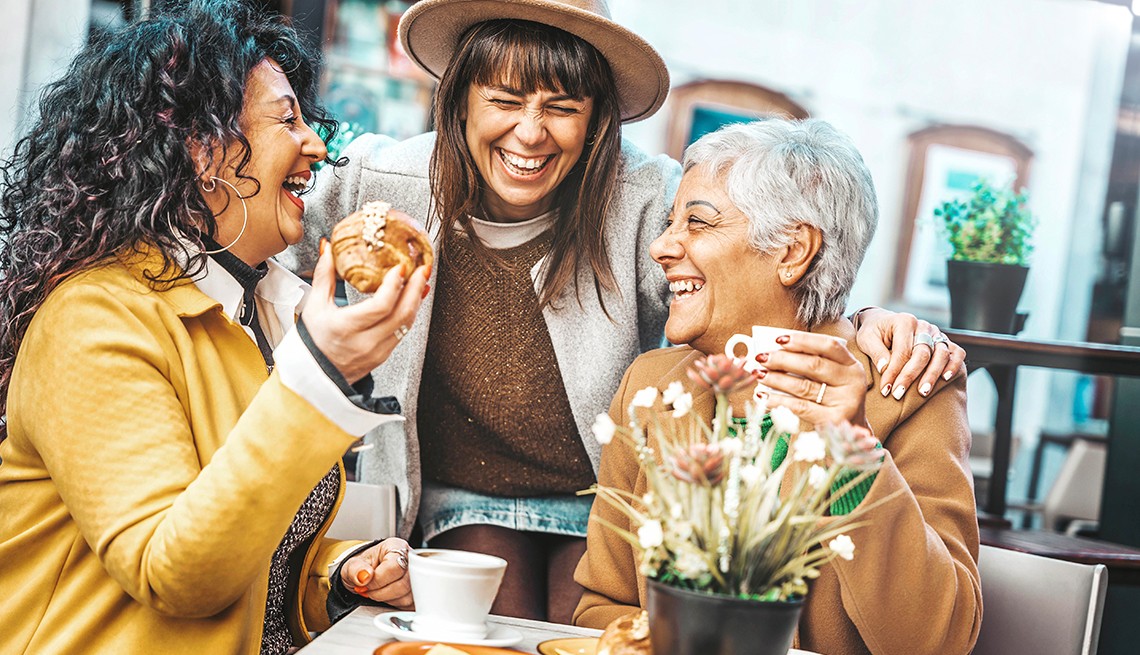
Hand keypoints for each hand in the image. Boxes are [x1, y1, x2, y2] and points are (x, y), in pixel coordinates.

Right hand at [302, 238, 428, 382]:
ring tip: (422, 279)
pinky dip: (411, 312)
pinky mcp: (385, 354)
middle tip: (422, 267)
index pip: (380, 306)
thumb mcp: (315, 305)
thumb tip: (328, 248)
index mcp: (346, 328)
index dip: (394, 286)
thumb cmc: (313, 340)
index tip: (400, 268)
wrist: (315, 373)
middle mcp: (365, 342)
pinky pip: (404, 331)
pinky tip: (414, 298)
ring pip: (406, 323)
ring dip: (417, 299)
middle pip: (401, 314)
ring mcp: (378, 350)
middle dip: (415, 288)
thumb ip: (324, 275)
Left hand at [340, 538, 412, 608]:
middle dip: (381, 592)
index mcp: (396, 547)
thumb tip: (364, 576)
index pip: (395, 567)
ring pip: (407, 597)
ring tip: (377, 592)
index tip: (366, 583)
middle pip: (404, 583)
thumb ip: (355, 569)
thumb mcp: (352, 565)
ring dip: (388, 599)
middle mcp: (411, 560)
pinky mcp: (418, 592)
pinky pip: (410, 605)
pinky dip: (395, 604)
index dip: (378, 580)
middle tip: (369, 590)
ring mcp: (418, 576)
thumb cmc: (363, 566)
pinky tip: (387, 596)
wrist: (366, 573)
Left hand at [755, 331, 867, 428]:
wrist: (852, 429)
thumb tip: (776, 352)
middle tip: (761, 358)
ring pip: (803, 386)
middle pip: (813, 365)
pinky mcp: (833, 420)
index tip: (779, 339)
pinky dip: (778, 401)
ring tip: (759, 374)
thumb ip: (813, 363)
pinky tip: (763, 396)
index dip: (803, 340)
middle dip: (783, 360)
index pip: (828, 345)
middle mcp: (852, 382)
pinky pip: (799, 407)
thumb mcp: (833, 376)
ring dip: (776, 379)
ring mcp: (845, 402)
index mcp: (852, 365)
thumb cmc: (834, 396)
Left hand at [853, 308, 965, 398]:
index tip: (886, 389)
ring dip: (932, 375)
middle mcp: (923, 326)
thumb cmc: (874, 332)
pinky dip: (954, 365)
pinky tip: (945, 379)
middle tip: (899, 394)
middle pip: (922, 353)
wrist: (884, 323)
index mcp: (904, 321)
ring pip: (941, 354)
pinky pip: (956, 353)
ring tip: (922, 393)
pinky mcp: (944, 341)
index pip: (902, 350)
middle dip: (910, 376)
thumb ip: (876, 352)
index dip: (894, 372)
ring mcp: (936, 333)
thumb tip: (885, 368)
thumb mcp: (866, 338)